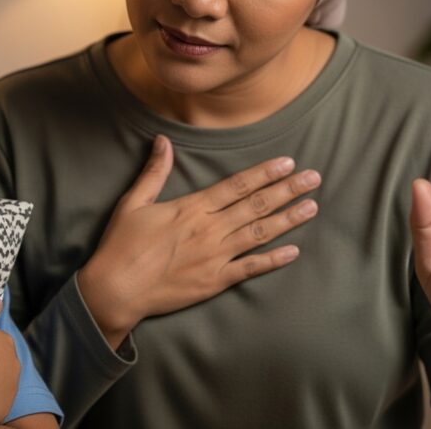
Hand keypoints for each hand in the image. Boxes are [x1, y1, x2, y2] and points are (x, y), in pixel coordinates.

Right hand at [79, 134, 319, 348]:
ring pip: (259, 233)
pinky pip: (250, 268)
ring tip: (312, 207)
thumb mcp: (133, 202)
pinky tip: (293, 251)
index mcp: (192, 208)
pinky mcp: (214, 281)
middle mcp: (209, 229)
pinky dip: (273, 260)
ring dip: (288, 219)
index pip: (237, 185)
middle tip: (314, 178)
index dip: (265, 173)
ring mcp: (215, 257)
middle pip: (256, 205)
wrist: (115, 289)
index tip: (288, 163)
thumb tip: (163, 141)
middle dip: (288, 190)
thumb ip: (154, 172)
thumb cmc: (121, 245)